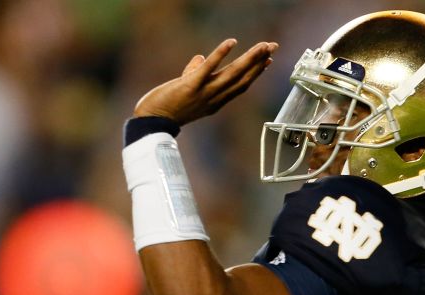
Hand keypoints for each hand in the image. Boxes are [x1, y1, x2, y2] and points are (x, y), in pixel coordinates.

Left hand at [133, 39, 277, 125]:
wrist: (151, 122)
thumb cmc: (166, 107)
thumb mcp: (184, 90)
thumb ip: (193, 72)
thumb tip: (198, 57)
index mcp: (216, 101)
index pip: (241, 85)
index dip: (256, 73)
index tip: (268, 60)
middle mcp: (214, 98)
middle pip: (242, 79)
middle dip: (259, 62)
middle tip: (273, 47)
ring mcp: (204, 93)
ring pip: (232, 74)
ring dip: (249, 59)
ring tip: (263, 46)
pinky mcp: (190, 86)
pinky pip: (209, 68)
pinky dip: (221, 54)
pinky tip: (232, 42)